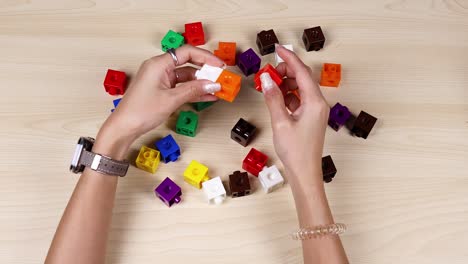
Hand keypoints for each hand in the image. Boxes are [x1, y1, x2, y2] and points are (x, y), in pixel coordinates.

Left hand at [93, 45, 224, 158]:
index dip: (206, 57)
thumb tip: (212, 84)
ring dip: (201, 83)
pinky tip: (207, 96)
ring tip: (217, 89)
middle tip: (220, 77)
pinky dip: (193, 91)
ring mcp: (160, 79)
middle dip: (205, 70)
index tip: (219, 65)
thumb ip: (194, 90)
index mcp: (159, 64)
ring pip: (186, 77)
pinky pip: (181, 86)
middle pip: (188, 63)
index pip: (187, 52)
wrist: (124, 127)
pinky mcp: (161, 90)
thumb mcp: (171, 99)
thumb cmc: (139, 111)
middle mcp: (159, 68)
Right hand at [261, 45, 328, 183]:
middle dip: (285, 72)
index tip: (278, 49)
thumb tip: (266, 79)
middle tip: (267, 73)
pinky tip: (275, 100)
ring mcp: (315, 111)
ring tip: (268, 87)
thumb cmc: (296, 151)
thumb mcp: (280, 122)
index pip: (302, 72)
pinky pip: (299, 99)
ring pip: (300, 89)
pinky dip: (287, 96)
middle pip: (302, 78)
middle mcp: (318, 104)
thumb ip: (273, 98)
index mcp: (315, 102)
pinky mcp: (310, 118)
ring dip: (284, 85)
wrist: (305, 173)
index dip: (289, 58)